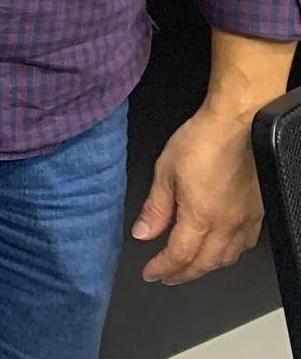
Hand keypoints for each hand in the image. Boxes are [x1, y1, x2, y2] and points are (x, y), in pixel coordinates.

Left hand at [134, 106, 262, 284]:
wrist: (236, 125)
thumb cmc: (202, 141)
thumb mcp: (165, 171)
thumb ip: (155, 207)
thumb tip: (143, 233)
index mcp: (201, 216)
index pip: (180, 255)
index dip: (163, 268)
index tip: (151, 273)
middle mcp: (227, 224)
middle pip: (205, 263)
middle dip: (183, 274)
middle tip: (167, 276)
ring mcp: (246, 220)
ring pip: (227, 258)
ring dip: (206, 267)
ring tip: (189, 267)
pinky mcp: (258, 212)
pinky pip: (245, 244)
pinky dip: (228, 253)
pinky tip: (220, 249)